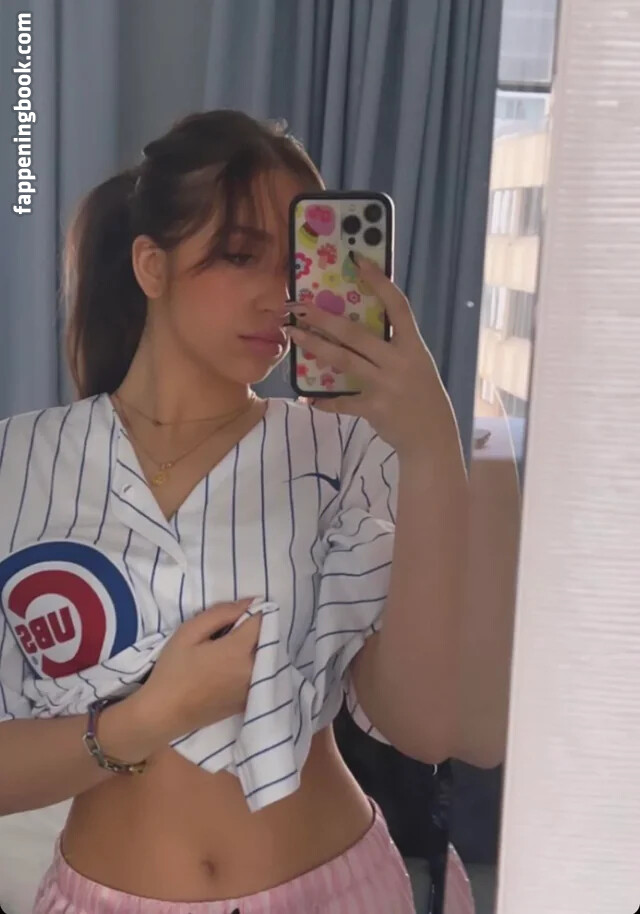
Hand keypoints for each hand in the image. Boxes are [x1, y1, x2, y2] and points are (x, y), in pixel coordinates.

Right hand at [133, 598, 260, 744]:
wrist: (164, 714)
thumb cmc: (173, 670)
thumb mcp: (189, 632)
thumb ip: (221, 613)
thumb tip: (249, 602)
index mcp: (239, 650)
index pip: (262, 621)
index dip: (252, 612)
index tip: (235, 616)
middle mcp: (253, 670)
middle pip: (267, 640)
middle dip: (254, 631)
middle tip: (230, 633)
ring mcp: (252, 688)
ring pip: (265, 658)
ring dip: (255, 649)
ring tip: (229, 652)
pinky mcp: (247, 702)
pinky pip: (259, 676)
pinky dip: (252, 667)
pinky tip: (230, 670)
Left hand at [287, 254, 458, 457]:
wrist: (432, 437)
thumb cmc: (423, 396)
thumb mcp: (417, 365)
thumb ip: (393, 348)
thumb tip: (358, 329)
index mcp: (413, 347)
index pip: (398, 306)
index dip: (379, 282)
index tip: (358, 260)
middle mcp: (399, 362)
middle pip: (356, 334)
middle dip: (324, 318)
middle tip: (299, 305)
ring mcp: (385, 386)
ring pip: (343, 361)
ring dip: (315, 346)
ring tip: (293, 334)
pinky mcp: (373, 409)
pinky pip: (342, 402)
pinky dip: (325, 401)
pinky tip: (307, 397)